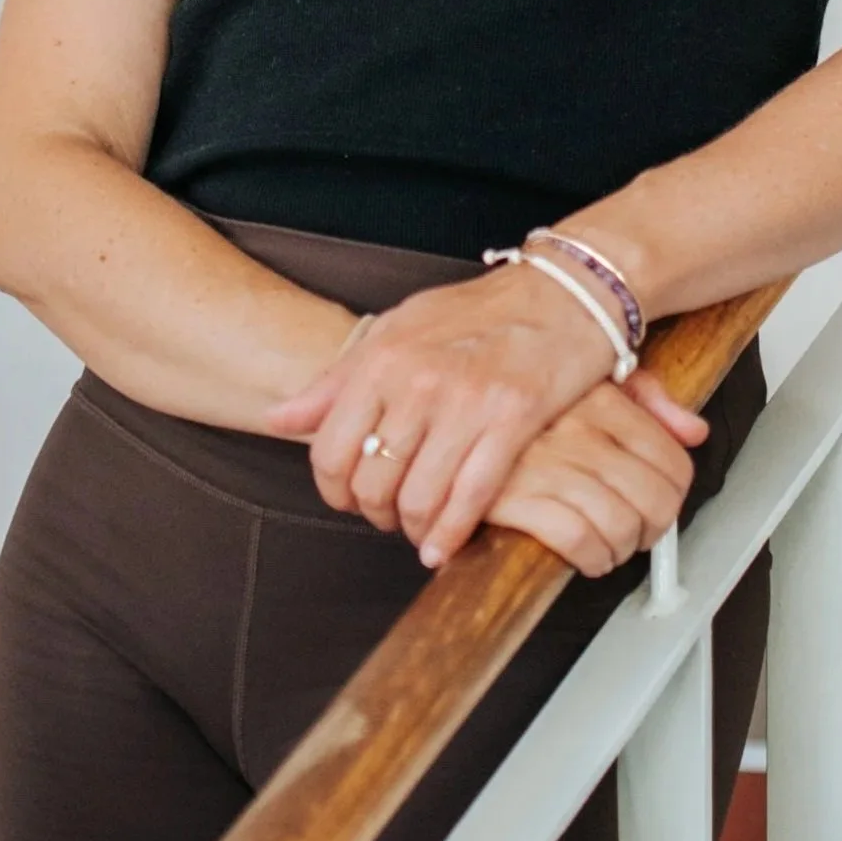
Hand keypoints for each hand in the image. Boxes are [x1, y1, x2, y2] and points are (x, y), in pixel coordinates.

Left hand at [264, 261, 654, 565]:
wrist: (560, 293)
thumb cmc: (477, 312)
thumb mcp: (397, 328)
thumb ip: (338, 379)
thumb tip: (281, 418)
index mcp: (383, 357)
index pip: (330, 450)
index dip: (334, 490)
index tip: (349, 497)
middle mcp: (418, 380)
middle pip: (372, 482)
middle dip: (375, 513)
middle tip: (388, 515)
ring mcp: (467, 402)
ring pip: (418, 498)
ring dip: (413, 527)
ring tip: (418, 528)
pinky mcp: (513, 421)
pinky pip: (471, 498)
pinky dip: (451, 534)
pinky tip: (443, 547)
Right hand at [482, 366, 707, 574]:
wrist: (446, 406)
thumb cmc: (521, 397)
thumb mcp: (591, 376)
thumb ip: (649, 399)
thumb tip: (694, 431)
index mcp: (602, 399)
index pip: (672, 461)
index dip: (674, 499)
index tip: (659, 510)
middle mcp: (580, 428)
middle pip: (653, 500)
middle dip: (652, 531)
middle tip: (636, 535)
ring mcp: (547, 462)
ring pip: (620, 525)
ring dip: (619, 549)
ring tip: (606, 547)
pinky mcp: (514, 494)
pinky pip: (578, 540)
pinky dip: (590, 558)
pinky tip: (584, 555)